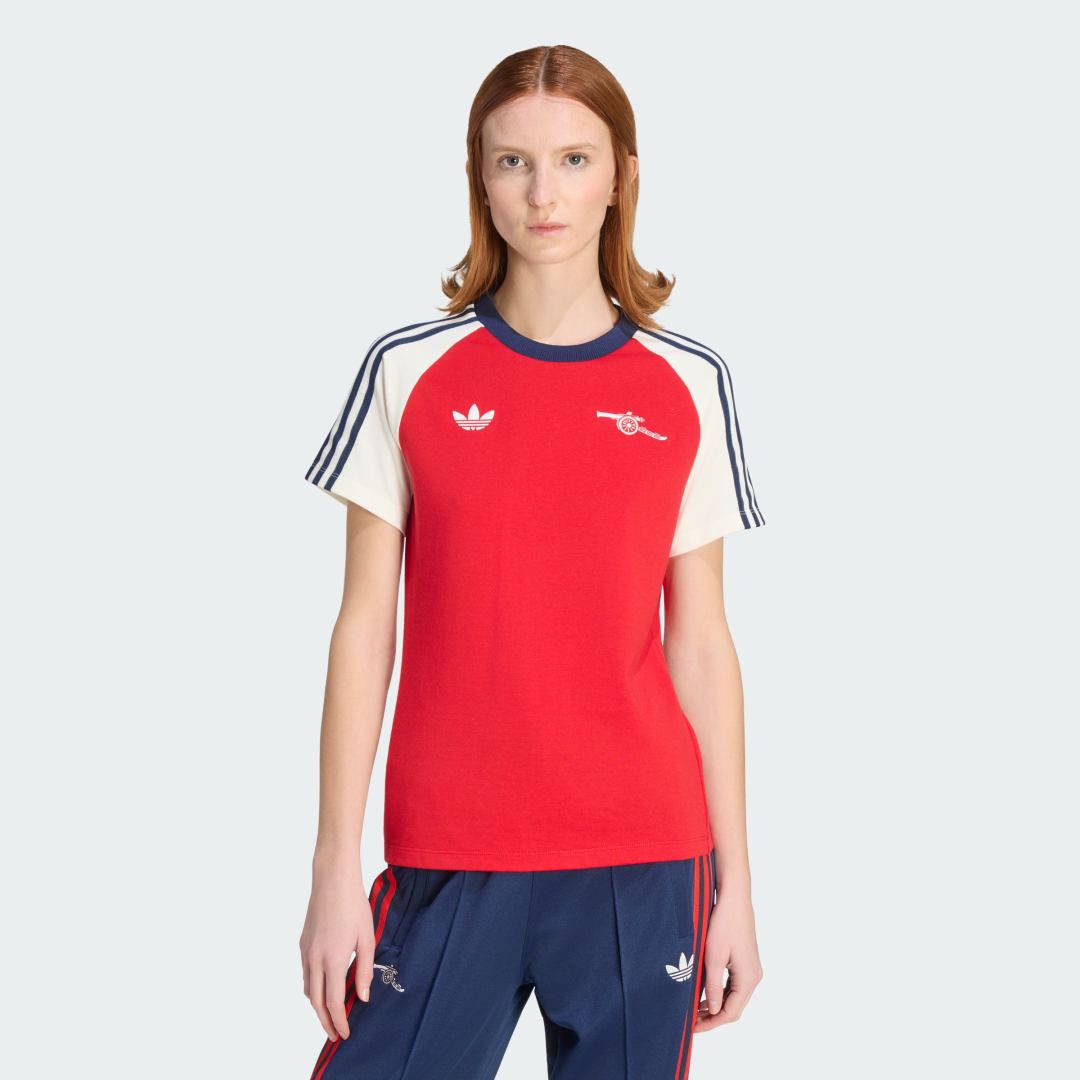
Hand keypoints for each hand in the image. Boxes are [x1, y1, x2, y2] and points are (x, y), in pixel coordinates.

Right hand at [300, 850, 375, 1042]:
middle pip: (315, 1002)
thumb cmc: (354, 906)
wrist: (333, 880)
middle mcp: (315, 959)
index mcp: (333, 959)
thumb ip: (365, 970)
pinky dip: (312, 988)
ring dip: (317, 1006)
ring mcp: (306, 951)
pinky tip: (323, 988)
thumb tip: (363, 997)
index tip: (345, 1034)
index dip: (338, 1022)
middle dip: (325, 1021)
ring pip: (307, 989)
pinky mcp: (303, 943)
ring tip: (330, 1015)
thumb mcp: (367, 938)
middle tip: (335, 1034)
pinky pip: (305, 974)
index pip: (333, 1002)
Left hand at [693, 885, 762, 1031]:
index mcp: (748, 978)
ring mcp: (751, 968)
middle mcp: (754, 976)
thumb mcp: (713, 957)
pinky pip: (734, 985)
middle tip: (691, 1021)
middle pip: (734, 1008)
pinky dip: (720, 993)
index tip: (693, 1027)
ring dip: (716, 1005)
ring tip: (695, 1010)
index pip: (730, 1013)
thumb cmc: (723, 923)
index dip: (711, 1023)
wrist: (734, 898)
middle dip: (713, 1017)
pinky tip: (705, 993)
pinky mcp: (745, 961)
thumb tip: (713, 1010)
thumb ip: (714, 987)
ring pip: (734, 997)